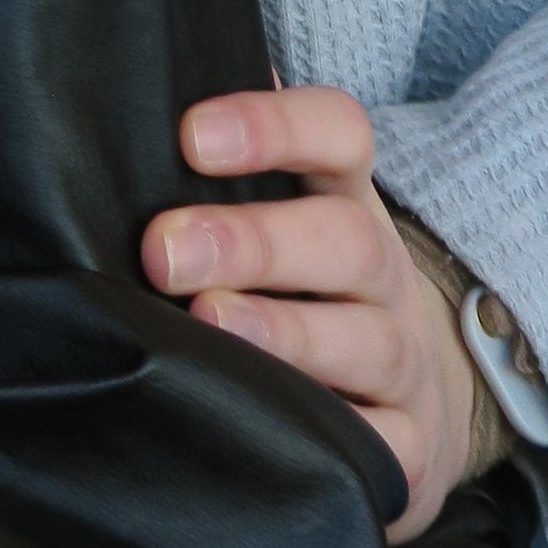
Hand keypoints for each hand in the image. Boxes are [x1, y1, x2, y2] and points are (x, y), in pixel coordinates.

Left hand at [143, 85, 484, 542]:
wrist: (407, 402)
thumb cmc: (305, 290)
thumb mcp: (282, 218)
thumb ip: (219, 168)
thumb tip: (134, 101)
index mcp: (346, 200)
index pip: (337, 134)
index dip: (273, 126)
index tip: (191, 136)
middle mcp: (384, 274)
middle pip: (346, 239)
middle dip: (254, 242)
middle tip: (164, 252)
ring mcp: (405, 362)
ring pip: (366, 339)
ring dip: (283, 331)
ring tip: (208, 323)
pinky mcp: (412, 446)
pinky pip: (384, 442)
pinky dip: (334, 436)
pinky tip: (269, 428)